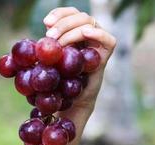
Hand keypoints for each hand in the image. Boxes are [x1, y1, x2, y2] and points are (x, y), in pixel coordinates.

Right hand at [0, 8, 115, 144]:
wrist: (65, 109)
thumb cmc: (69, 111)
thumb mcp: (69, 115)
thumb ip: (73, 108)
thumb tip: (61, 116)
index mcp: (98, 66)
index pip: (108, 42)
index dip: (97, 36)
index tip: (79, 39)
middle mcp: (92, 51)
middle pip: (91, 24)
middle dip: (70, 28)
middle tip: (51, 38)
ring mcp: (80, 43)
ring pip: (81, 17)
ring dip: (63, 20)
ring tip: (47, 28)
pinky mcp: (68, 40)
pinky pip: (68, 20)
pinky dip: (58, 17)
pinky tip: (46, 23)